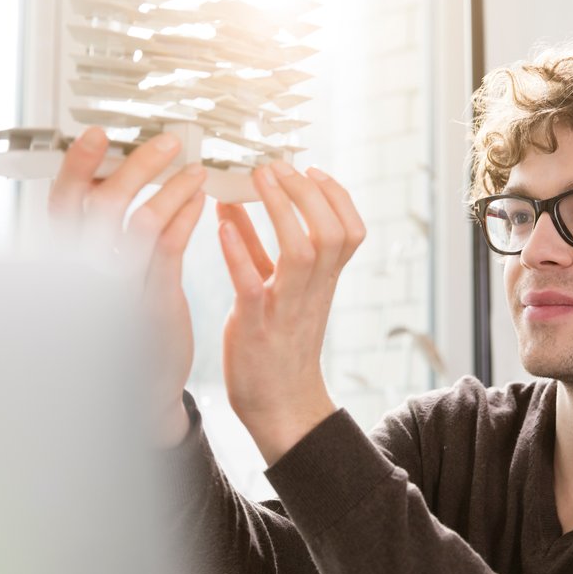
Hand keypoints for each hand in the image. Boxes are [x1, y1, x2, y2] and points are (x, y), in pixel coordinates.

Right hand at [49, 127, 207, 446]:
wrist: (137, 387)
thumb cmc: (119, 323)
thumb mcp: (99, 277)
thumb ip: (99, 234)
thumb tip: (109, 178)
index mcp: (67, 260)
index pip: (63, 203)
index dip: (76, 166)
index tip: (97, 134)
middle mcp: (85, 272)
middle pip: (99, 204)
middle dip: (134, 167)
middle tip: (168, 141)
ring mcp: (117, 288)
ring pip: (139, 222)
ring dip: (171, 188)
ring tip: (196, 170)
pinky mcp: (151, 303)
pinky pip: (168, 248)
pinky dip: (185, 216)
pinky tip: (202, 200)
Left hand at [216, 161, 364, 463]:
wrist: (279, 407)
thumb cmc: (274, 343)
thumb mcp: (272, 287)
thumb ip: (253, 243)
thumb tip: (231, 199)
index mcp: (323, 282)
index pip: (350, 230)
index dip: (336, 196)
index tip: (311, 169)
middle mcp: (313, 291)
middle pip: (331, 232)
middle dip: (308, 193)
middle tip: (277, 166)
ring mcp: (286, 309)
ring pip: (303, 252)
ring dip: (282, 210)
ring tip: (258, 180)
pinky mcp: (256, 328)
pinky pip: (253, 286)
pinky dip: (239, 253)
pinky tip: (222, 226)